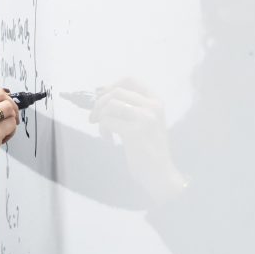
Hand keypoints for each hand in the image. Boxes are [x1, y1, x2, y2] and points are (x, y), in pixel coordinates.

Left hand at [89, 78, 186, 201]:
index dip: (111, 85)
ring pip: (110, 105)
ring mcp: (145, 118)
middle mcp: (153, 106)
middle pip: (115, 91)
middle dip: (99, 104)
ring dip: (100, 117)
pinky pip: (107, 122)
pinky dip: (103, 131)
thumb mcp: (145, 121)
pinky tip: (109, 141)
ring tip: (105, 132)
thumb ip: (129, 106)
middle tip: (94, 118)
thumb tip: (100, 93)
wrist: (160, 173)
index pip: (130, 80)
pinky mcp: (135, 132)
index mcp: (156, 101)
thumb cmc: (148, 148)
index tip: (102, 98)